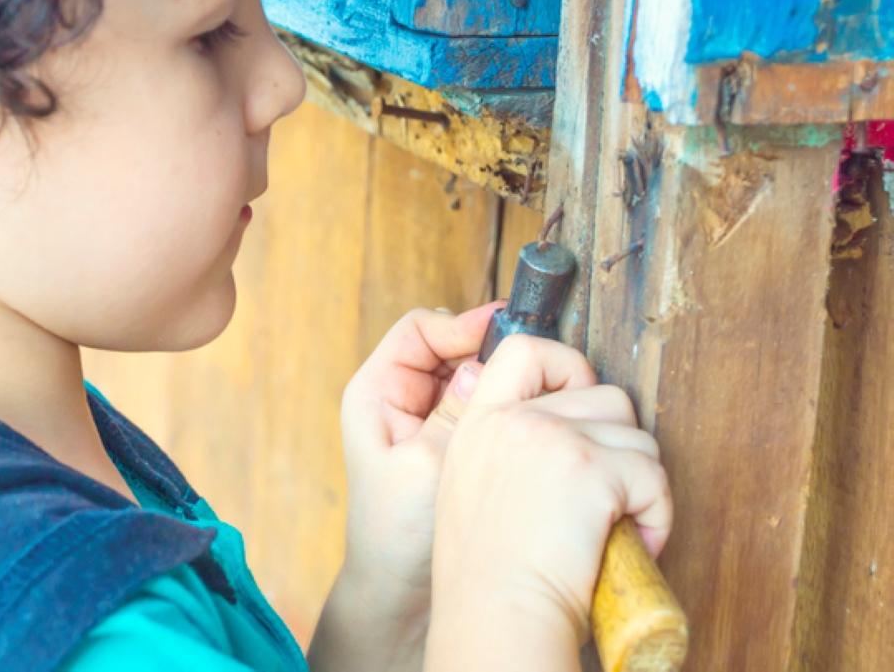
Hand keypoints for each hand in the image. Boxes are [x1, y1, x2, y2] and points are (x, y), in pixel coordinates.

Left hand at [312, 303, 594, 671]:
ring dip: (506, 381)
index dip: (462, 325)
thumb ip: (451, 415)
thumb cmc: (395, 537)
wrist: (402, 594)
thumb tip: (480, 364)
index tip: (503, 330)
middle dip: (494, 352)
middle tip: (537, 366)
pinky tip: (535, 422)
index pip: (420, 331)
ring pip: (475, 374)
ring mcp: (428, 418)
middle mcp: (401, 398)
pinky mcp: (454, 441)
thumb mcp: (424, 469)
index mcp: (377, 393)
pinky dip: (509, 407)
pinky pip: (487, 406)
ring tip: (542, 395)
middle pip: (454, 347)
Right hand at [424, 335, 672, 670]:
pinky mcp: (591, 468)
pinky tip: (635, 544)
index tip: (581, 407)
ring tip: (617, 526)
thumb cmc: (487, 579)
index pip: (524, 350)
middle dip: (618, 444)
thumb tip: (560, 433)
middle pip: (602, 394)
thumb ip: (502, 450)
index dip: (567, 366)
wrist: (495, 617)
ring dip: (640, 482)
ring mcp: (551, 437)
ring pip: (635, 434)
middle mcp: (512, 420)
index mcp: (478, 424)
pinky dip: (658, 515)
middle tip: (607, 494)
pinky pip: (653, 477)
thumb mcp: (470, 491)